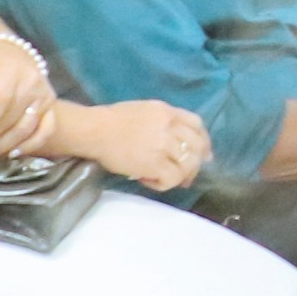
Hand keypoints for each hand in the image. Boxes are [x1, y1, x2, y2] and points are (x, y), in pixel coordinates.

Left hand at [0, 32, 54, 162]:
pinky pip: (46, 131)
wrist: (13, 58)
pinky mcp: (51, 109)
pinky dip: (30, 145)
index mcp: (11, 71)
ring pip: (26, 129)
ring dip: (2, 147)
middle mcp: (33, 83)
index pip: (1, 100)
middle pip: (12, 119)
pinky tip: (10, 154)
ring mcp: (44, 97)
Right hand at [69, 101, 210, 192]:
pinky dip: (164, 183)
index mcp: (167, 112)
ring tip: (164, 179)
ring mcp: (163, 144)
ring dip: (179, 176)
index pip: (197, 124)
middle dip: (197, 163)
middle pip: (197, 145)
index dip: (204, 141)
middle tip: (187, 176)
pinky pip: (172, 177)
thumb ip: (164, 121)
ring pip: (188, 164)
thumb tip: (180, 142)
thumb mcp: (144, 111)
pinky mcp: (154, 162)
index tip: (203, 154)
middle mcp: (169, 126)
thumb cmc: (111, 121)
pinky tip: (149, 181)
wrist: (92, 130)